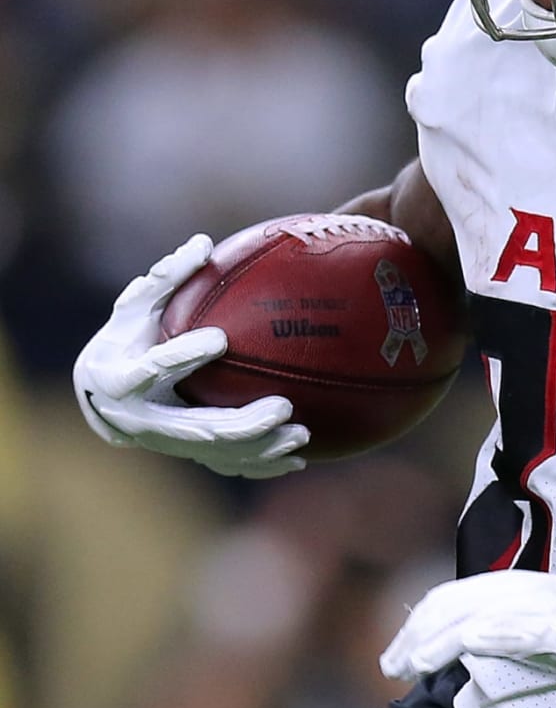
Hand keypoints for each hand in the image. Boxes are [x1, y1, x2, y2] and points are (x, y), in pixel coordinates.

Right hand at [73, 233, 309, 477]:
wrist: (100, 396)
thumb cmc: (126, 337)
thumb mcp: (134, 306)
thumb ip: (166, 277)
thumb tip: (203, 242)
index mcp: (121, 379)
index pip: (152, 369)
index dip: (183, 356)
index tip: (219, 339)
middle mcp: (142, 420)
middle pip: (195, 428)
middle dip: (241, 423)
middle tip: (284, 406)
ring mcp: (167, 442)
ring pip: (217, 454)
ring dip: (261, 449)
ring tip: (302, 435)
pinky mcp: (187, 453)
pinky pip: (227, 465)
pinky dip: (261, 465)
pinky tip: (299, 460)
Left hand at [380, 568, 555, 683]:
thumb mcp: (538, 615)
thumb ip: (506, 621)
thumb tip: (471, 640)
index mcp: (511, 585)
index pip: (452, 598)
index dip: (421, 623)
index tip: (399, 650)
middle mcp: (516, 589)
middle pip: (451, 606)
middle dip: (415, 636)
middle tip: (390, 666)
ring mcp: (532, 606)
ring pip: (471, 618)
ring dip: (435, 642)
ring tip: (408, 664)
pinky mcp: (550, 626)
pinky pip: (510, 629)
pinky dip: (482, 636)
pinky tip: (462, 647)